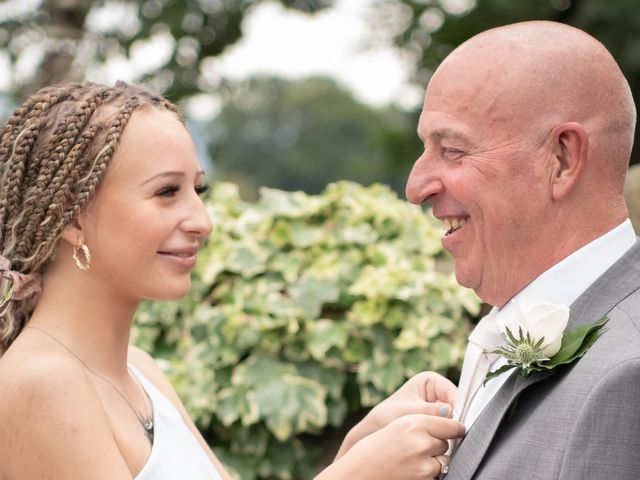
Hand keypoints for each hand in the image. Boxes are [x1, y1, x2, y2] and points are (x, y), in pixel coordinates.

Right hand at [318, 413, 464, 479]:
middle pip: (446, 442)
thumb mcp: (399, 425)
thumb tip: (455, 426)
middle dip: (437, 444)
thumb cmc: (379, 446)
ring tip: (414, 458)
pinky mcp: (424, 477)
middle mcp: (421, 441)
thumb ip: (425, 421)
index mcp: (414, 423)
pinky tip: (413, 468)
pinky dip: (430, 472)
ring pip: (445, 459)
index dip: (454, 427)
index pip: (450, 424)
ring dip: (435, 459)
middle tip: (417, 446)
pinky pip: (438, 473)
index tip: (456, 429)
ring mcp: (424, 462)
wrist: (362, 470)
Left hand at [336, 371, 457, 458]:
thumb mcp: (409, 411)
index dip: (458, 406)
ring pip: (452, 418)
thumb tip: (450, 412)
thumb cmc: (388, 415)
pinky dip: (445, 436)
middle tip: (453, 434)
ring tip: (444, 439)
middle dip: (453, 420)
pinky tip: (441, 443)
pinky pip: (446, 428)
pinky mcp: (436, 422)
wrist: (377, 429)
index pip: (452, 391)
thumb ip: (429, 411)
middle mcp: (436, 392)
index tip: (458, 421)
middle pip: (455, 405)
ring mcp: (437, 407)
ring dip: (449, 429)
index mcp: (430, 380)